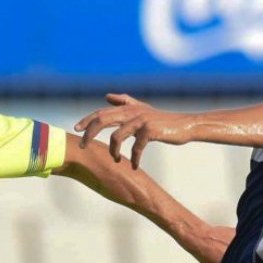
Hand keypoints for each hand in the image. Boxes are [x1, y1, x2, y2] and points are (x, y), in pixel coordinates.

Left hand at [75, 93, 191, 166]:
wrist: (185, 125)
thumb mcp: (142, 109)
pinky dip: (134, 159)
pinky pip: (136, 148)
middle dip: (89, 133)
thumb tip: (106, 96)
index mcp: (128, 108)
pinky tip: (135, 166)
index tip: (76, 128)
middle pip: (103, 120)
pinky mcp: (150, 130)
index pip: (102, 112)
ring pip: (116, 137)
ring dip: (113, 151)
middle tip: (83, 146)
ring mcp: (141, 120)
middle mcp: (132, 112)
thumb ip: (125, 102)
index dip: (88, 119)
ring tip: (116, 160)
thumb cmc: (162, 120)